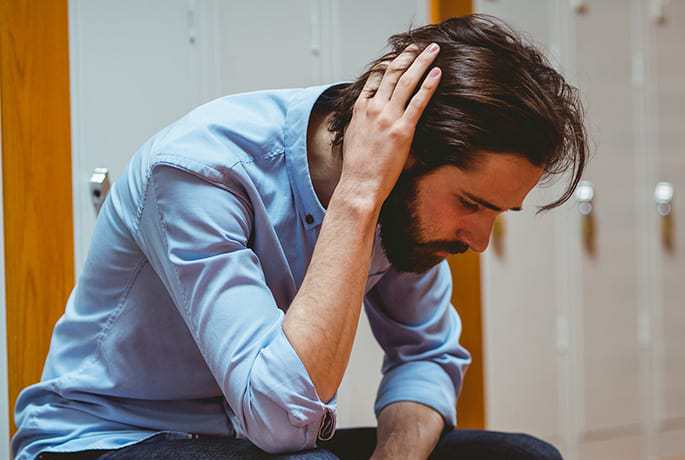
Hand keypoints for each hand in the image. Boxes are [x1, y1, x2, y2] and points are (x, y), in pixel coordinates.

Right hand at [338, 43, 440, 205]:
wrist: (359, 185)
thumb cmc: (357, 168)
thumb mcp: (353, 139)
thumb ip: (361, 123)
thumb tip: (368, 120)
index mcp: (361, 110)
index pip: (375, 79)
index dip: (387, 64)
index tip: (398, 55)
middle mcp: (373, 109)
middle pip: (391, 74)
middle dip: (406, 56)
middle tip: (418, 45)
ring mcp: (388, 118)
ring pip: (405, 81)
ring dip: (421, 62)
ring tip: (432, 50)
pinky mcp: (402, 130)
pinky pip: (418, 102)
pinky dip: (428, 85)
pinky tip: (437, 73)